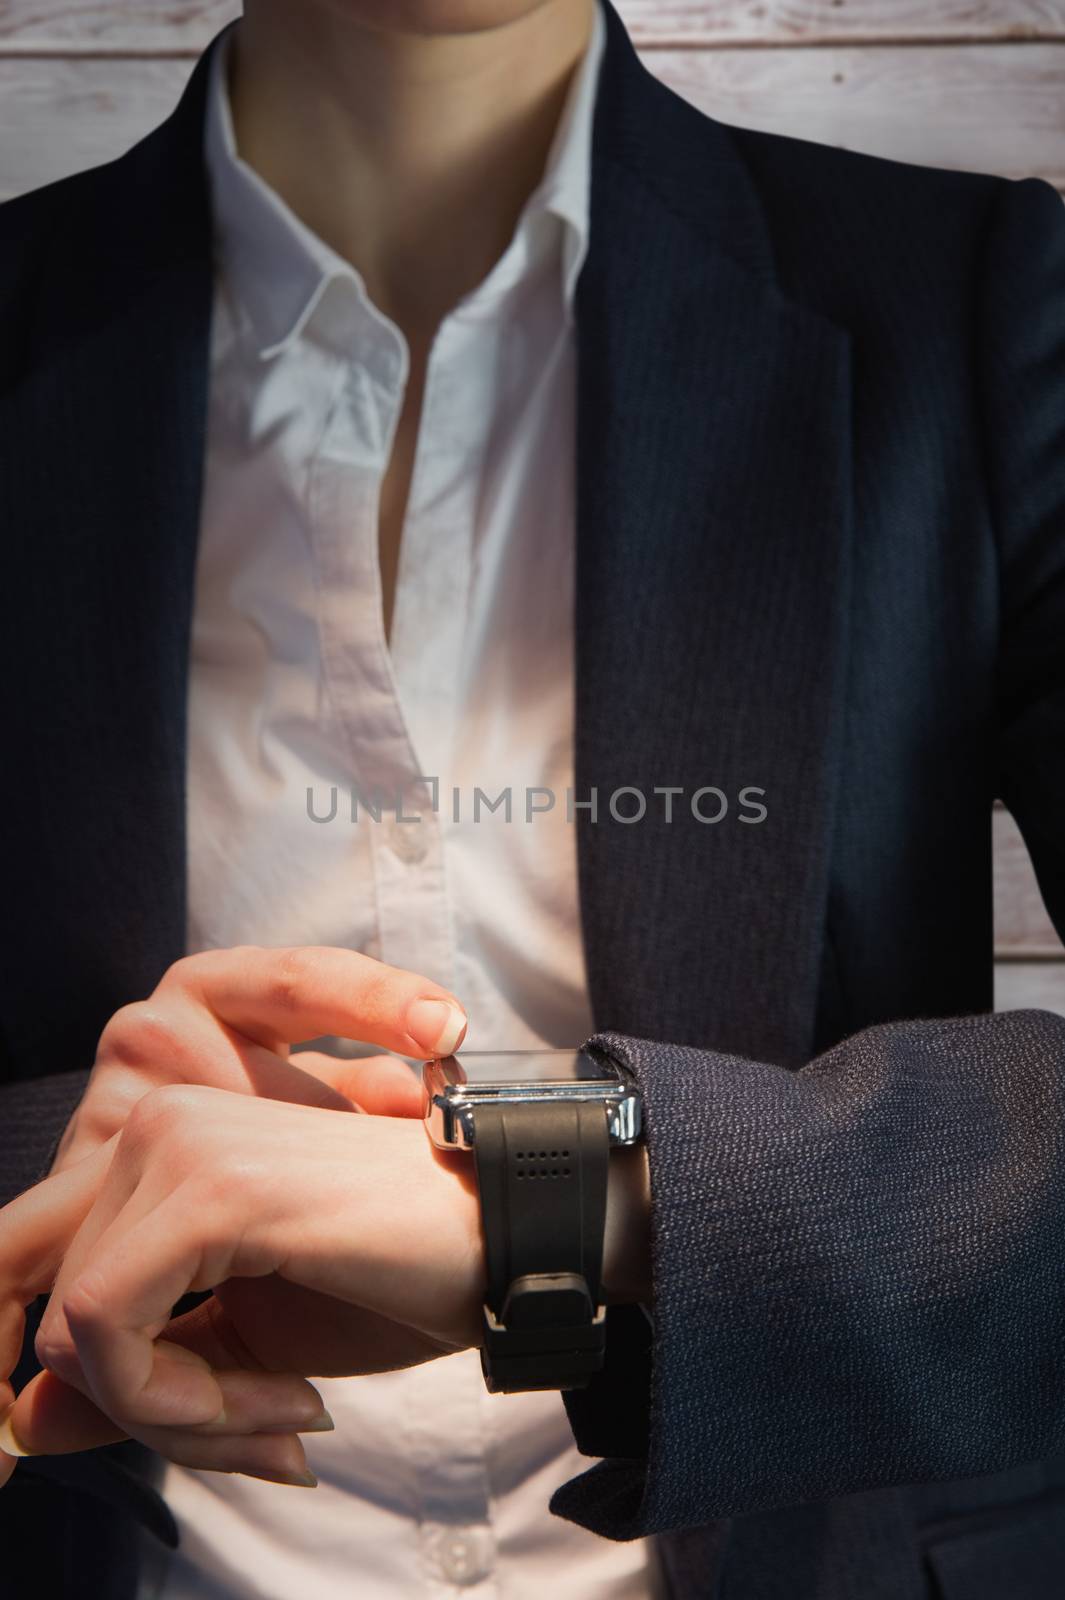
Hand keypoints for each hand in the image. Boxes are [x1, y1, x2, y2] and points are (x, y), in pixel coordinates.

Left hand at [0, 946, 465, 1485]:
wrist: (514, 1244)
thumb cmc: (399, 1281)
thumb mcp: (247, 1349)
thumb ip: (137, 1378)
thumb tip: (26, 1424)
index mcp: (161, 1155)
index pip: (47, 1279)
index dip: (70, 1377)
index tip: (175, 1435)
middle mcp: (155, 1126)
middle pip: (60, 1318)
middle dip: (154, 1413)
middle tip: (269, 1436)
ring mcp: (178, 1145)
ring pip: (75, 1330)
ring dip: (178, 1416)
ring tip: (288, 1417)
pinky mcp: (209, 1188)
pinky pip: (105, 1327)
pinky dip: (178, 1402)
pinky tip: (291, 1400)